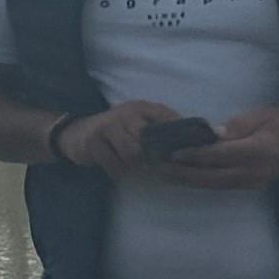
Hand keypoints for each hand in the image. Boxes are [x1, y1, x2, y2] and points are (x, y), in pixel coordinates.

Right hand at [63, 98, 188, 174]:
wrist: (76, 134)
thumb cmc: (117, 132)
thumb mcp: (140, 124)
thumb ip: (165, 129)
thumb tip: (202, 139)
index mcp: (143, 107)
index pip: (170, 120)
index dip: (180, 138)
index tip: (183, 155)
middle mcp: (127, 113)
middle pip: (152, 140)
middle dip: (156, 156)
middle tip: (157, 167)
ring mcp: (108, 126)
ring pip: (134, 153)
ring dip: (136, 165)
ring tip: (136, 168)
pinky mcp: (93, 142)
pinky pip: (115, 164)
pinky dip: (120, 171)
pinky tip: (119, 169)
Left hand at [162, 112, 278, 191]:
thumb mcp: (262, 116)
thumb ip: (237, 126)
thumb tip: (212, 134)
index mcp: (259, 150)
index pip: (221, 154)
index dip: (195, 154)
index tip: (172, 152)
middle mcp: (255, 171)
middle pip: (212, 175)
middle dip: (182, 172)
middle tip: (156, 166)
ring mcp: (252, 182)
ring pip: (213, 184)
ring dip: (187, 180)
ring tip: (161, 173)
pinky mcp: (249, 186)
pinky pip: (220, 186)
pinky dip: (199, 182)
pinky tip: (181, 177)